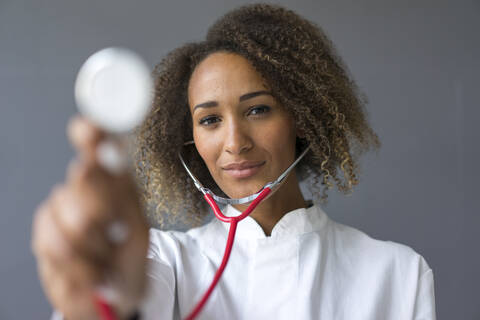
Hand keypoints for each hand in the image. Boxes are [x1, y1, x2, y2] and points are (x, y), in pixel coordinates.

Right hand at [31, 115, 149, 319]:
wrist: (114, 297)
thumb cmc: (128, 261)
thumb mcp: (136, 228)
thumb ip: (117, 196)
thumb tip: (88, 162)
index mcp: (116, 185)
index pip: (101, 149)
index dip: (93, 135)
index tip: (89, 128)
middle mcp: (88, 191)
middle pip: (84, 175)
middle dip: (100, 203)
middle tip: (110, 225)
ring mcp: (62, 212)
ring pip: (69, 213)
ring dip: (93, 244)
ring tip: (105, 256)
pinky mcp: (44, 235)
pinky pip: (53, 242)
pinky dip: (78, 263)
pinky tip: (90, 268)